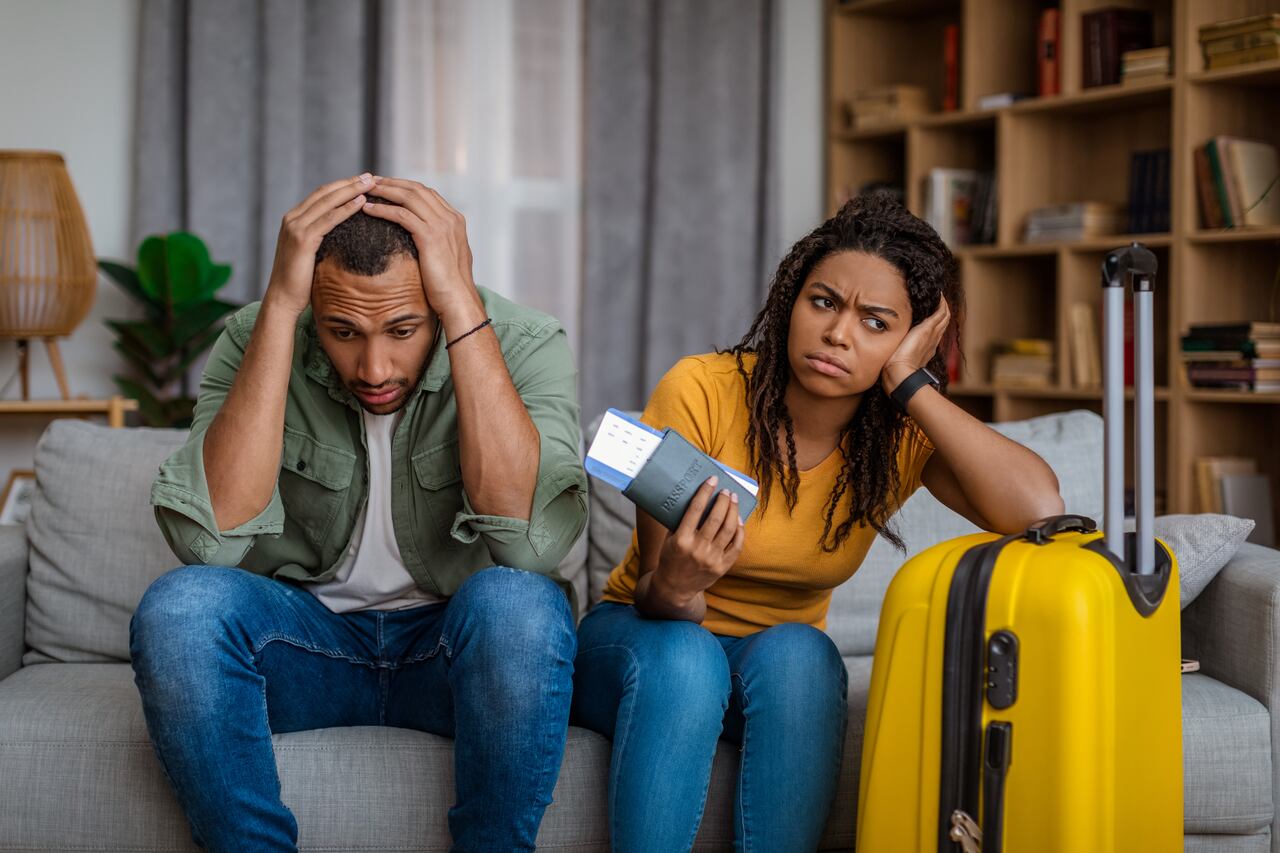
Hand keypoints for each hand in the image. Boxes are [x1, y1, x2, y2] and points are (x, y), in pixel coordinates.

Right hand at [264, 173, 374, 315]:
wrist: (283, 299)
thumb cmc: (301, 281)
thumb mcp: (312, 254)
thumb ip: (322, 239)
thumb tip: (345, 235)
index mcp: (294, 219)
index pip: (321, 195)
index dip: (342, 186)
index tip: (362, 181)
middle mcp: (292, 218)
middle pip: (325, 192)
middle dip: (349, 183)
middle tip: (371, 176)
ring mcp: (296, 227)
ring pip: (328, 201)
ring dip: (351, 190)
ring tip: (370, 184)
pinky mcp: (303, 239)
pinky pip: (329, 219)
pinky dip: (346, 208)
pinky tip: (361, 202)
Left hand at [360, 179, 479, 320]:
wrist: (459, 299)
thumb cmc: (450, 286)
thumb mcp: (447, 256)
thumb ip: (438, 241)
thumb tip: (424, 240)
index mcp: (455, 220)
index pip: (427, 193)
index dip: (404, 186)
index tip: (386, 186)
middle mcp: (450, 218)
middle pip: (416, 189)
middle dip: (392, 183)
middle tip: (370, 181)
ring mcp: (441, 225)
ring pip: (408, 197)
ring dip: (384, 191)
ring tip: (365, 190)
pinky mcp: (430, 236)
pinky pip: (401, 215)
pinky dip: (383, 209)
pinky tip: (368, 209)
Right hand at [652, 477, 745, 603]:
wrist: (674, 588)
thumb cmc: (670, 558)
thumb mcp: (669, 539)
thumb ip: (680, 521)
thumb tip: (696, 497)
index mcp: (681, 539)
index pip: (696, 509)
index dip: (705, 492)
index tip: (712, 480)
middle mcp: (698, 549)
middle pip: (716, 518)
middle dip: (724, 500)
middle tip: (726, 491)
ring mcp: (712, 559)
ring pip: (729, 529)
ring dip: (733, 511)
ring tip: (734, 500)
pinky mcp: (722, 567)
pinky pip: (736, 546)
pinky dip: (740, 530)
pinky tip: (738, 520)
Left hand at [882, 297, 950, 393]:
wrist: (899, 374)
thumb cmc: (894, 371)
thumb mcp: (896, 358)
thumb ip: (895, 351)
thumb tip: (887, 350)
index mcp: (925, 348)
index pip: (933, 331)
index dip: (933, 321)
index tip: (929, 312)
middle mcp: (932, 341)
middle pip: (942, 322)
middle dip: (940, 310)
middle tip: (935, 299)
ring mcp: (932, 335)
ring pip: (944, 316)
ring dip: (942, 305)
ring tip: (936, 294)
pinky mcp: (928, 329)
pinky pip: (941, 312)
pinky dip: (941, 302)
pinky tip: (937, 293)